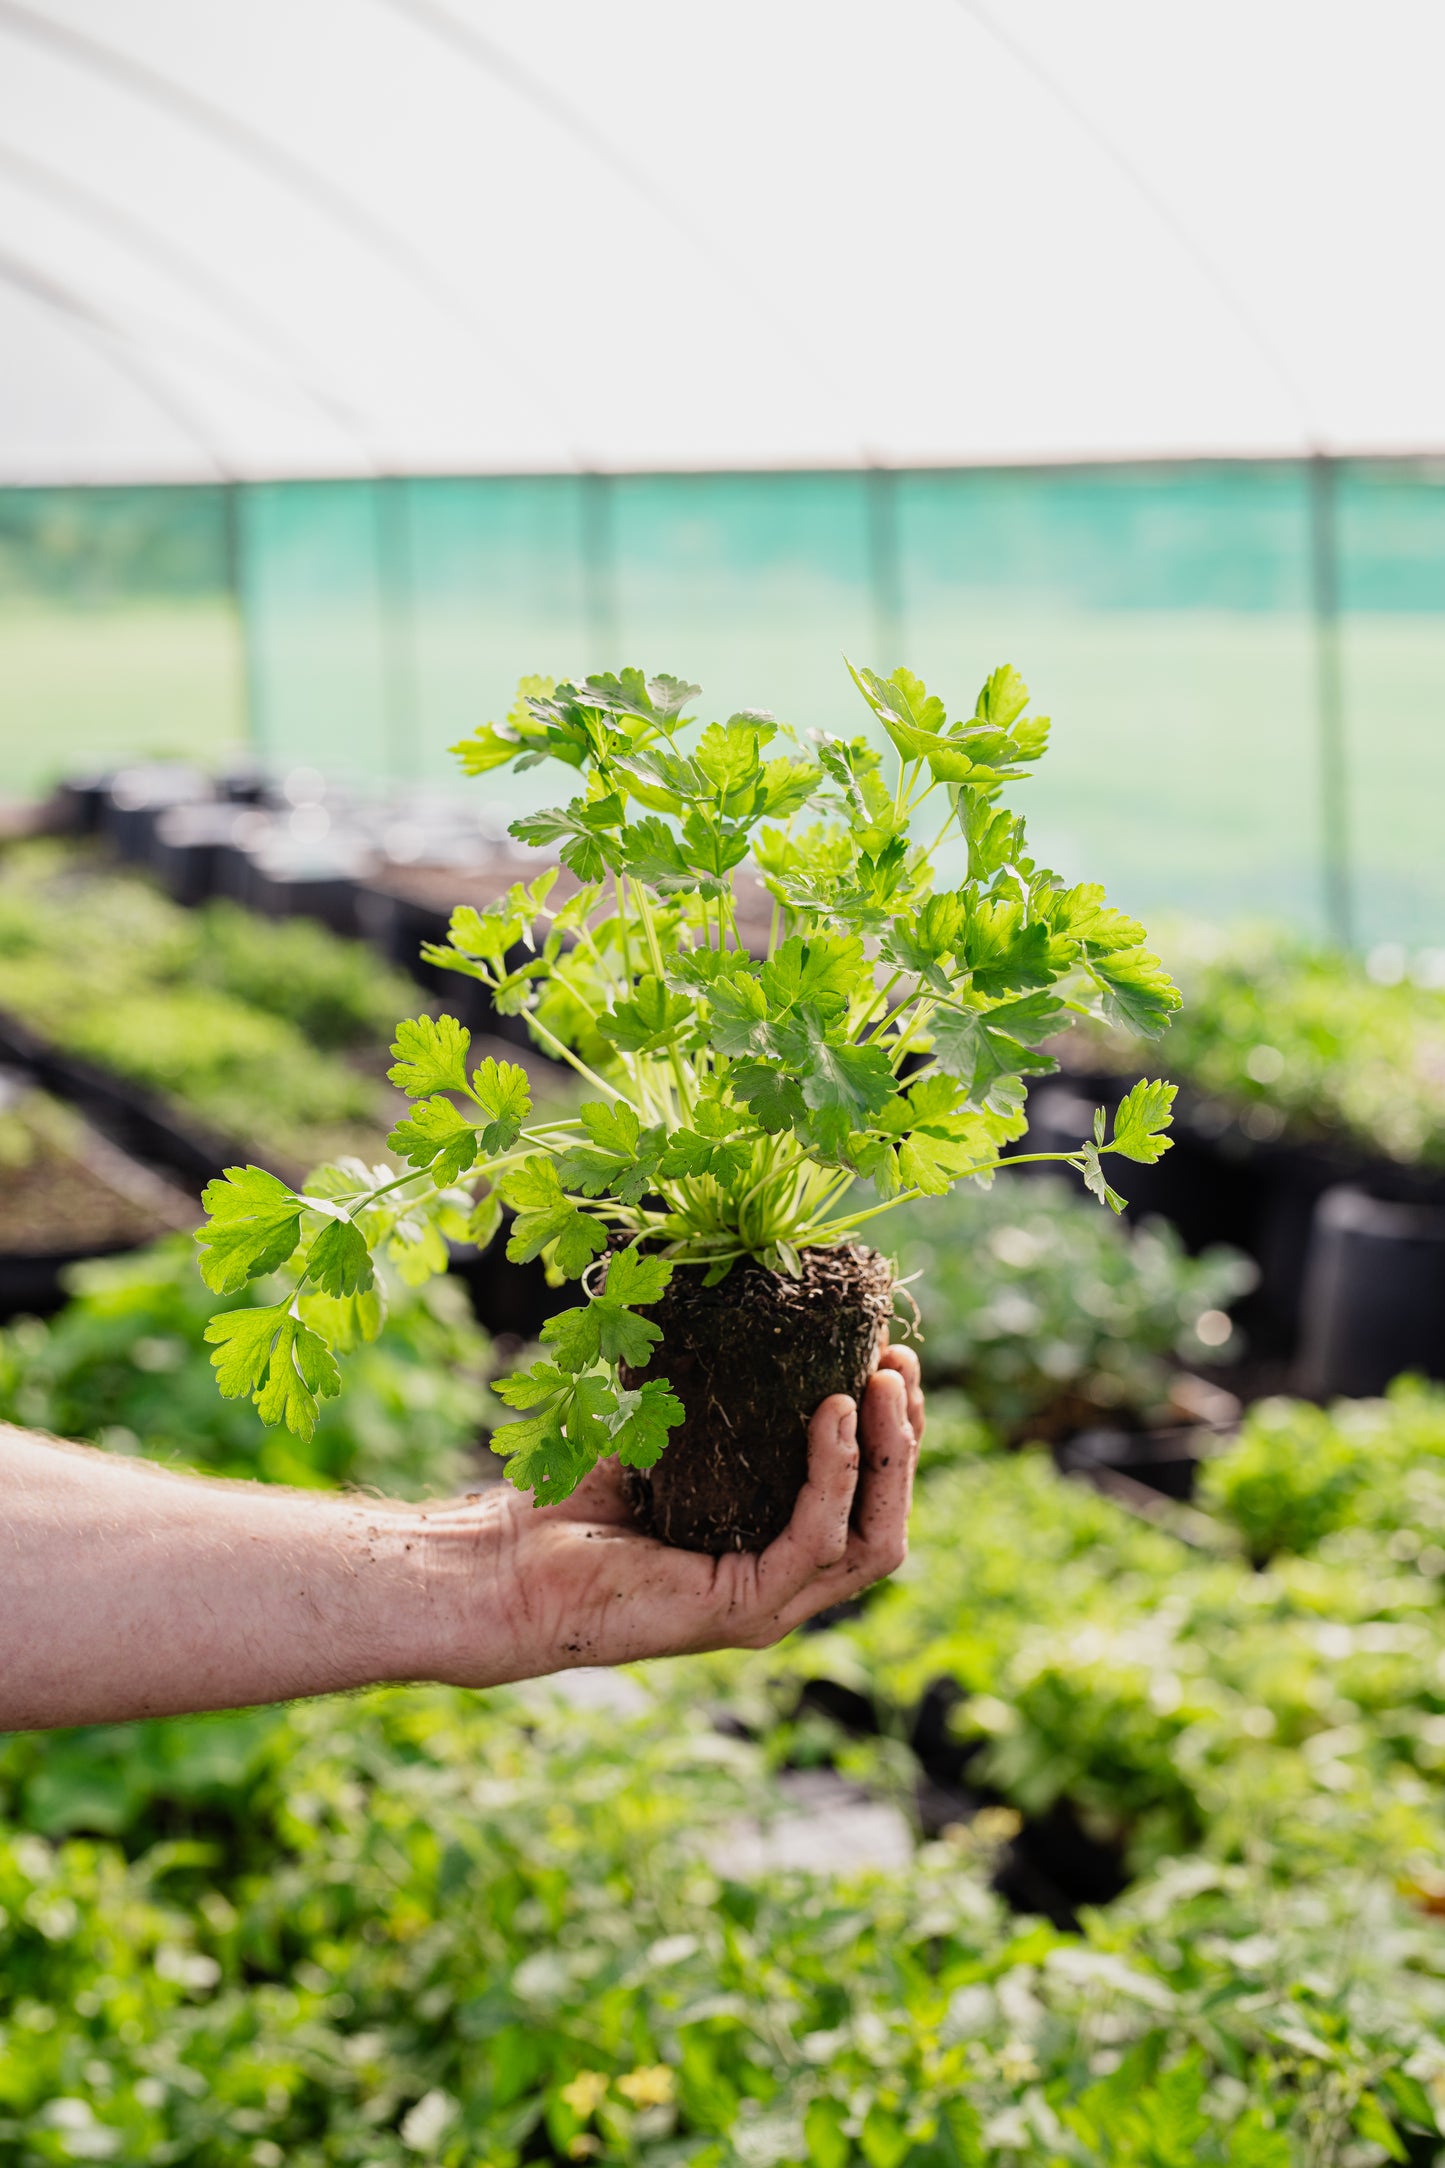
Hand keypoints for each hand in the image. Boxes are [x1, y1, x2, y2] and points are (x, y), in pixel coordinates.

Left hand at [426, 1342, 923, 1685]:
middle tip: (900, 1362)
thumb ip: (711, 1399)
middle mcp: (783, 1587)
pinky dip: (834, 1474)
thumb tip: (743, 1311)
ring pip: (872, 1539)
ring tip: (884, 1381)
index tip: (889, 1357)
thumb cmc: (569, 1502)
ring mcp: (768, 1606)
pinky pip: (814, 1538)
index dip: (890, 1433)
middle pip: (885, 1521)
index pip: (865, 1501)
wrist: (506, 1564)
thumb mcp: (662, 1434)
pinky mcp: (743, 1609)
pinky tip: (832, 1413)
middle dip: (903, 1439)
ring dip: (888, 1455)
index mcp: (772, 1552)